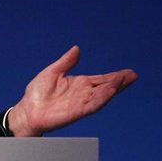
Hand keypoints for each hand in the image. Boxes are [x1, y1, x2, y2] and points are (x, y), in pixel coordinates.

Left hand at [5, 46, 137, 136]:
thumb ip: (66, 61)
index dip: (115, 76)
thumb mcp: (53, 71)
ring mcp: (81, 103)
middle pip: (106, 87)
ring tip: (124, 80)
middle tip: (133, 75)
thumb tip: (77, 48)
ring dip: (113, 88)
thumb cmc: (37, 93)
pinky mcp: (76, 112)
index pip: (102, 79)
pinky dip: (102, 98)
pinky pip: (93, 105)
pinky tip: (110, 91)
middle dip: (120, 82)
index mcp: (80, 84)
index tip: (129, 72)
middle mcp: (84, 94)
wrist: (28, 110)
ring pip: (102, 96)